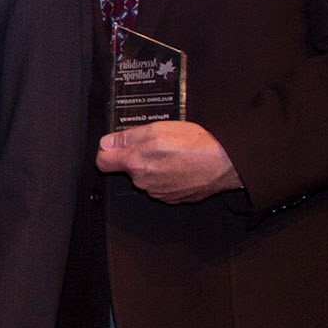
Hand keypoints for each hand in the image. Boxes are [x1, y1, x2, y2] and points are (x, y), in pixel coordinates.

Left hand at [94, 122, 239, 202]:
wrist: (224, 164)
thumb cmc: (196, 145)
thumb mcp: (158, 129)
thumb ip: (128, 137)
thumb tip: (107, 142)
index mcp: (136, 163)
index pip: (103, 162)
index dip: (107, 151)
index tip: (114, 145)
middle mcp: (143, 181)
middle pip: (127, 168)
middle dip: (136, 156)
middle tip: (157, 144)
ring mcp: (158, 192)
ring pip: (145, 177)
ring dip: (153, 166)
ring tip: (173, 153)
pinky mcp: (172, 197)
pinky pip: (161, 185)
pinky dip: (167, 175)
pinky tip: (181, 165)